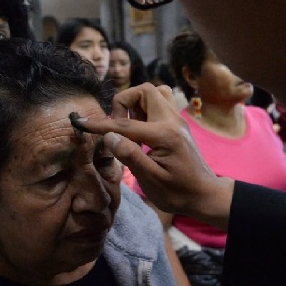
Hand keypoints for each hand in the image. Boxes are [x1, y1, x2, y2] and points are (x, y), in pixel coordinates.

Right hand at [75, 83, 234, 228]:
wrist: (204, 195)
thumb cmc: (177, 192)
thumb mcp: (151, 180)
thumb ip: (130, 155)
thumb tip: (109, 136)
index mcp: (164, 135)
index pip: (125, 124)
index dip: (100, 124)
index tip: (80, 122)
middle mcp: (172, 121)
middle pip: (144, 90)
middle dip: (124, 103)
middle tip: (118, 127)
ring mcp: (177, 120)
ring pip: (154, 92)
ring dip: (137, 103)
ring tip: (130, 127)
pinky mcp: (178, 123)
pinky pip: (160, 102)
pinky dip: (146, 108)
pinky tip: (141, 129)